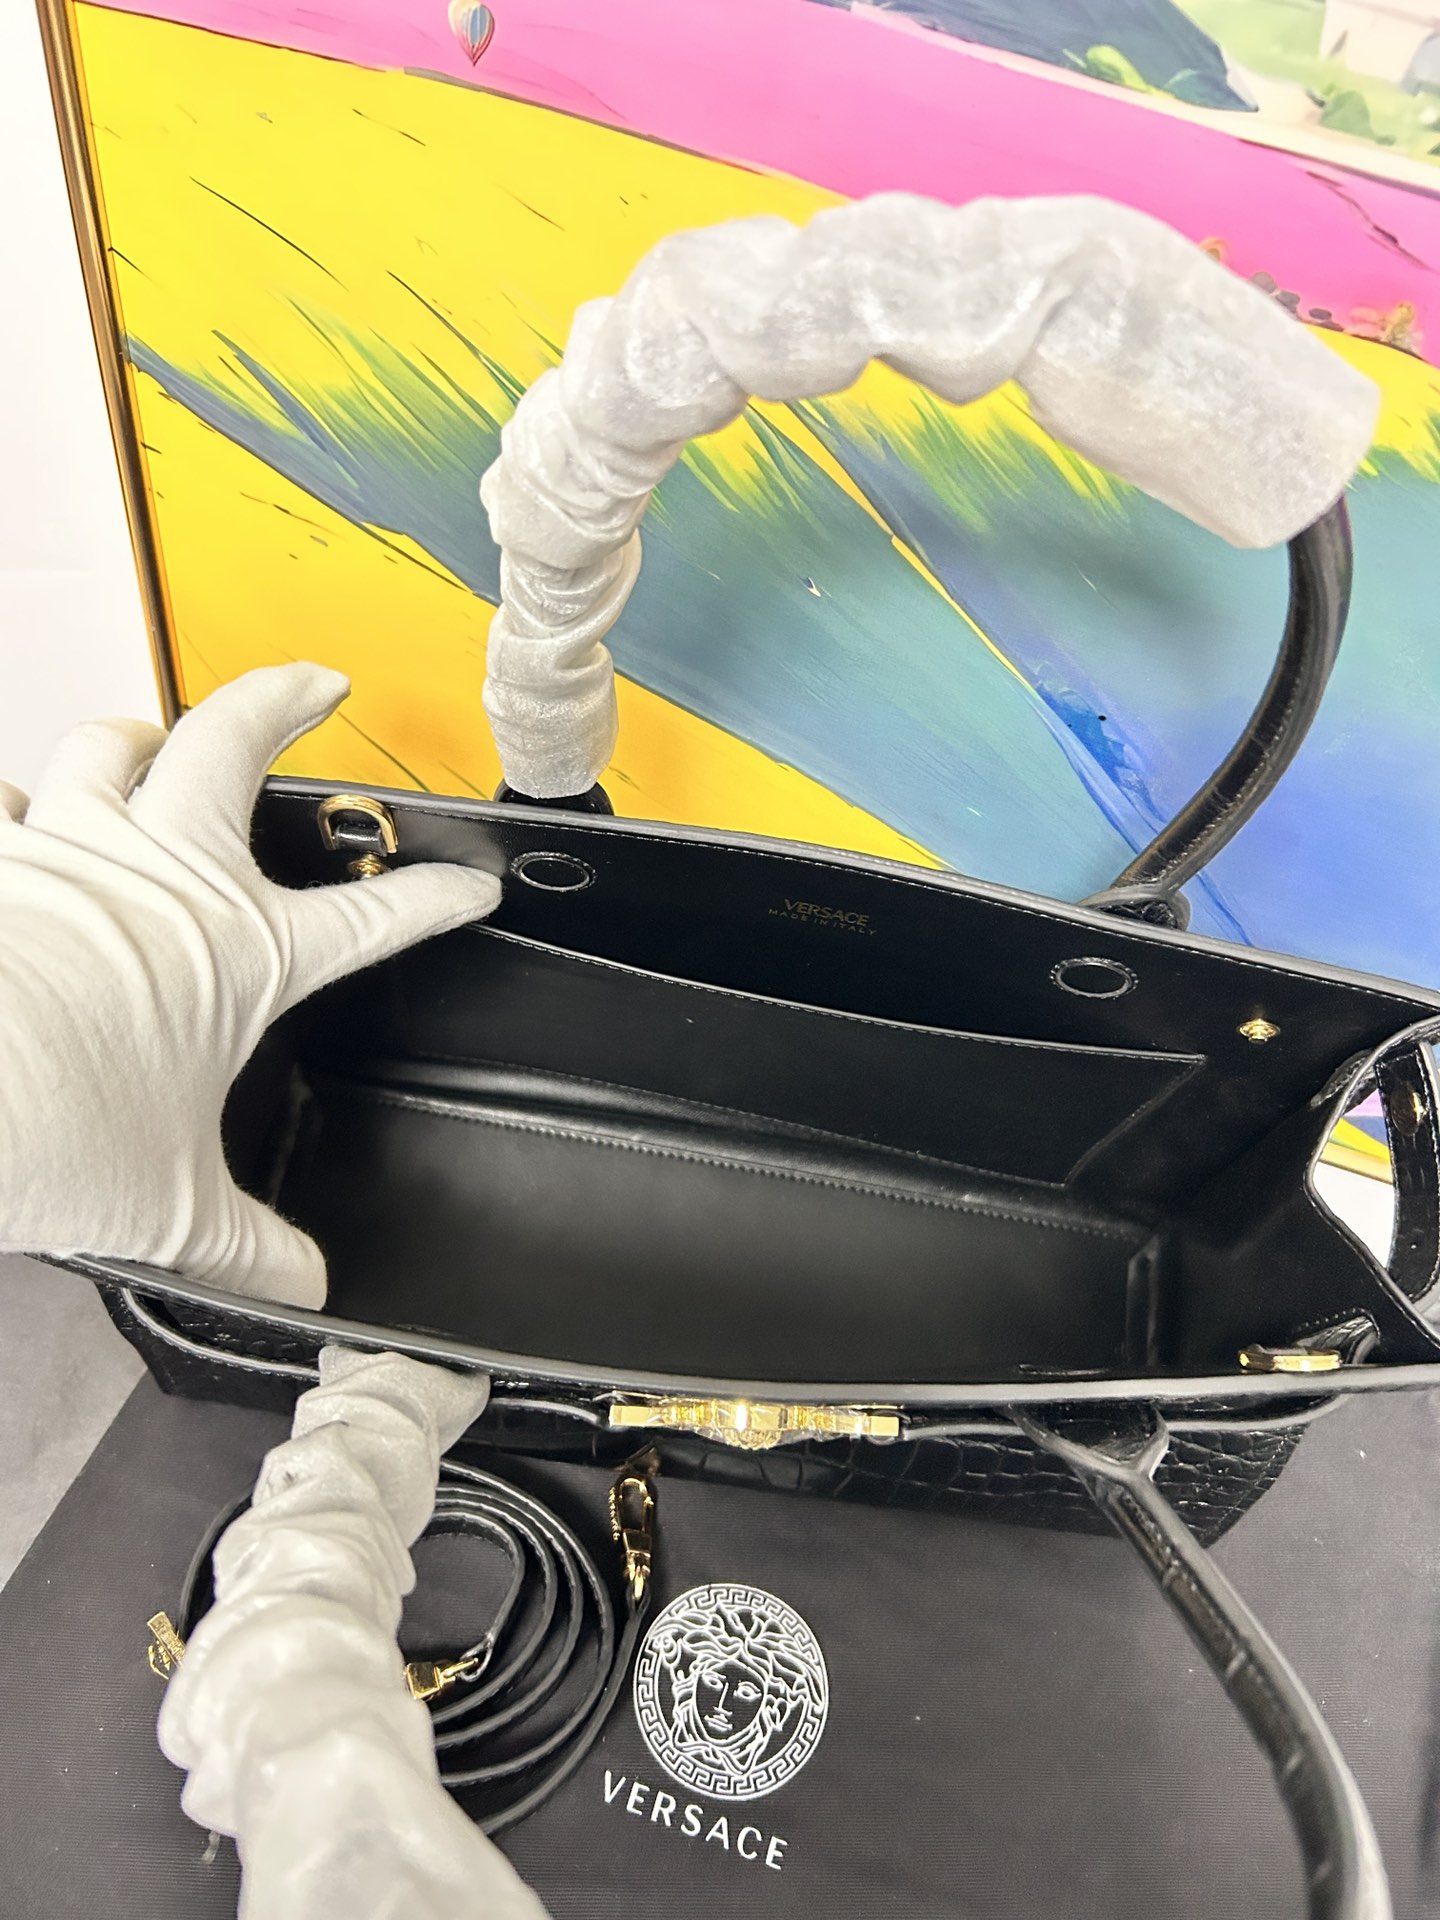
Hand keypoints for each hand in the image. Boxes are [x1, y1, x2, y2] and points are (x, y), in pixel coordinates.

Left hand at [0, 663, 499, 1305]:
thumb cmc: (52, 1132)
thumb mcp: (174, 1209)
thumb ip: (251, 1248)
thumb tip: (300, 1288)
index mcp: (245, 951)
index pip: (375, 916)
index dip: (436, 898)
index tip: (469, 888)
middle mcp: (166, 870)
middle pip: (238, 740)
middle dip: (286, 697)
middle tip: (315, 683)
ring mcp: (74, 845)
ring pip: (115, 742)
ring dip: (147, 731)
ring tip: (160, 734)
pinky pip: (8, 798)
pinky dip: (21, 799)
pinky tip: (22, 808)